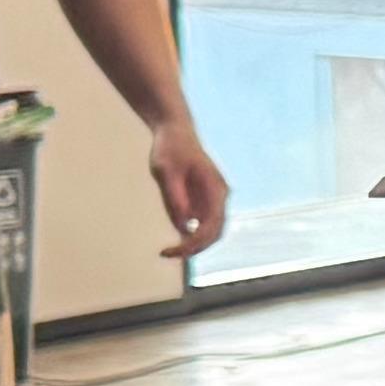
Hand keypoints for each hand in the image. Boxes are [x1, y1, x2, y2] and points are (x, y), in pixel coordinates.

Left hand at [149, 112, 232, 259]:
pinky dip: (189, 236)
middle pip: (215, 233)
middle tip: (168, 254)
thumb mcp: (165, 171)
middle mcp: (219, 197)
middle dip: (194, 248)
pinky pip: (200, 225)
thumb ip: (174, 197)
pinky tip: (172, 240)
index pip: (211, 226)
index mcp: (215, 189)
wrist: (175, 132)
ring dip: (192, 244)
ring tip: (169, 251)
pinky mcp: (203, 201)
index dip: (193, 243)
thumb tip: (183, 225)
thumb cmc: (171, 148)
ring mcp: (212, 200)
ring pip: (209, 232)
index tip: (172, 250)